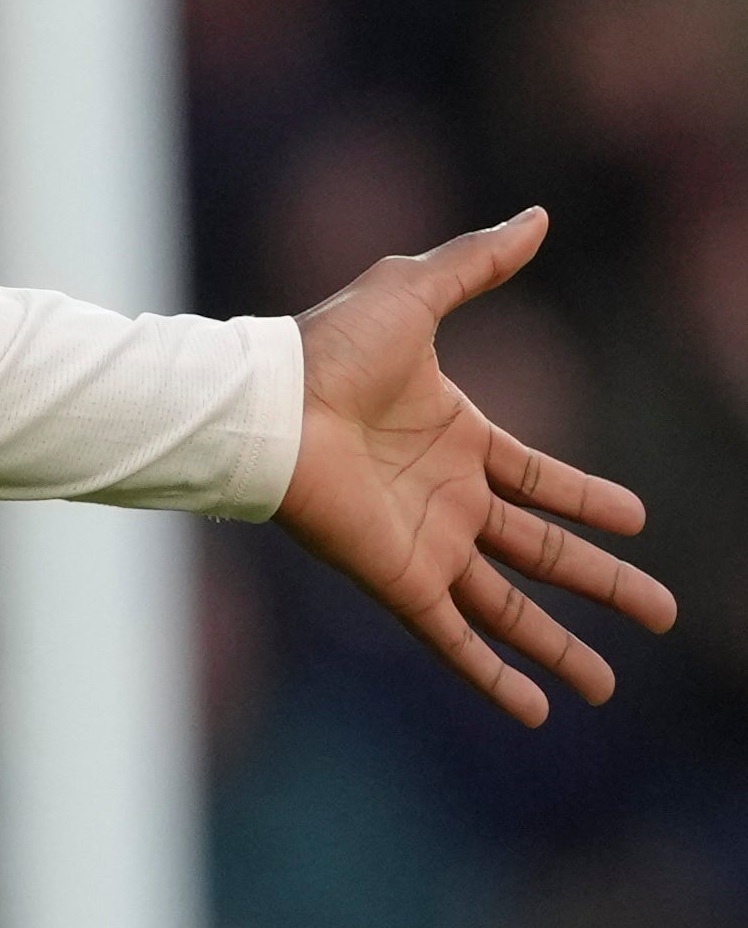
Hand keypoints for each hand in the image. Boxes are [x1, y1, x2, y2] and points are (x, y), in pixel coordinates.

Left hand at [278, 210, 678, 725]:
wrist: (265, 403)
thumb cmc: (326, 348)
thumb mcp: (415, 293)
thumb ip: (477, 261)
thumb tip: (537, 216)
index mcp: (458, 439)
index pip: (541, 480)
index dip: (589, 500)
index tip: (637, 520)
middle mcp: (448, 499)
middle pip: (544, 553)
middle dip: (603, 585)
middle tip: (663, 614)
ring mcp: (426, 543)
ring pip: (510, 607)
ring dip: (559, 647)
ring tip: (606, 686)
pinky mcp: (400, 578)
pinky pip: (453, 637)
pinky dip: (490, 675)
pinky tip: (531, 712)